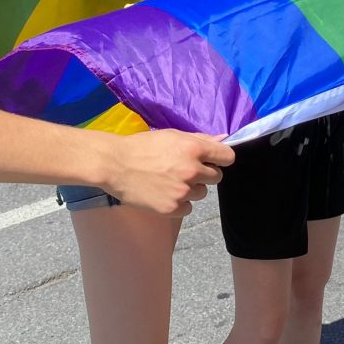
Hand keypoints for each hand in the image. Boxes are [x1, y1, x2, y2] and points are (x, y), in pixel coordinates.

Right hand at [106, 130, 233, 215]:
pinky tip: (165, 193)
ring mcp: (182, 191)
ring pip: (202, 193)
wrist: (116, 165)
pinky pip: (188, 208)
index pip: (227, 157)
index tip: (213, 160)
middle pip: (216, 177)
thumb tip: (223, 139)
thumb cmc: (143, 146)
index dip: (221, 158)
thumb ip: (200, 139)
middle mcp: (192, 171)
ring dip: (191, 189)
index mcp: (194, 149)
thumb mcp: (172, 135)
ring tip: (171, 182)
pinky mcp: (172, 208)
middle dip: (204, 174)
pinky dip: (180, 203)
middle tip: (185, 170)